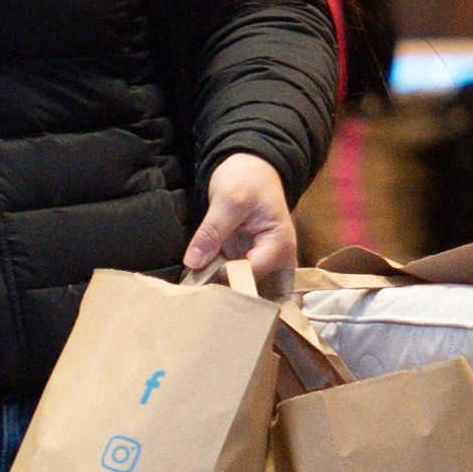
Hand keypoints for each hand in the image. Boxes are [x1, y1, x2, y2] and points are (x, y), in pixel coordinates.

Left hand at [186, 152, 297, 291]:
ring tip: (199, 301)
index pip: (252, 275)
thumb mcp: (228, 200)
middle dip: (231, 300)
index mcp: (279, 245)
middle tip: (199, 302)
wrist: (250, 169)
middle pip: (255, 291)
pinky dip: (220, 287)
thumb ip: (212, 231)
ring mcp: (262, 264)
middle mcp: (277, 261)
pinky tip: (200, 293)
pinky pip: (235, 282)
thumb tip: (193, 263)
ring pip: (246, 291)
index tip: (199, 280)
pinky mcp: (247, 263)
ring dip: (224, 296)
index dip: (226, 278)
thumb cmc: (246, 179)